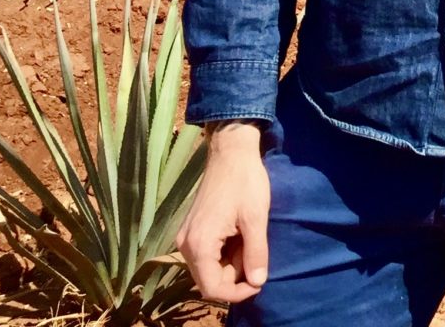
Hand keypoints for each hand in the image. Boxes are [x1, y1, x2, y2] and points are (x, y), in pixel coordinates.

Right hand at [175, 122, 271, 304]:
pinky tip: (240, 234)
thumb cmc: (245, 181)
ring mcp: (186, 236)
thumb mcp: (256, 218)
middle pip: (209, 280)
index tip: (259, 282)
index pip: (213, 288)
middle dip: (235, 275)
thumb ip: (256, 252)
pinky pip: (207, 253)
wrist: (230, 151)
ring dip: (231, 263)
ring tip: (249, 239)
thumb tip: (258, 282)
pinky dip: (224, 252)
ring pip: (208, 267)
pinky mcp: (192, 229)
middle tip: (256, 254)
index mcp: (200, 244)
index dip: (237, 292)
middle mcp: (186, 244)